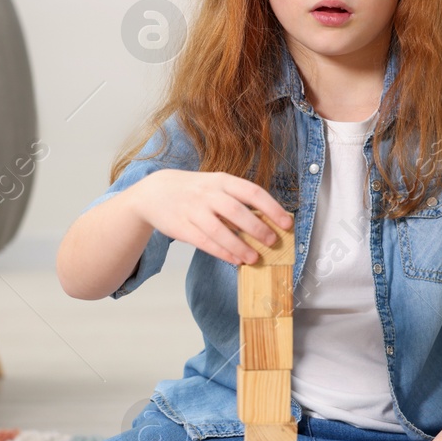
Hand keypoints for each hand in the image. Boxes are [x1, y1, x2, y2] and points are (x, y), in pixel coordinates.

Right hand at [128, 169, 292, 265]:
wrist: (154, 192)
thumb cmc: (194, 190)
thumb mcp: (216, 186)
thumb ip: (238, 200)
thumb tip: (267, 222)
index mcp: (222, 181)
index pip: (252, 192)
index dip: (272, 208)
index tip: (287, 223)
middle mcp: (208, 193)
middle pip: (236, 211)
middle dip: (257, 228)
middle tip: (272, 242)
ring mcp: (193, 210)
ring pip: (219, 230)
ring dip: (239, 246)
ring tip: (254, 258)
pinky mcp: (181, 227)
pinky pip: (204, 242)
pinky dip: (222, 252)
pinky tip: (234, 259)